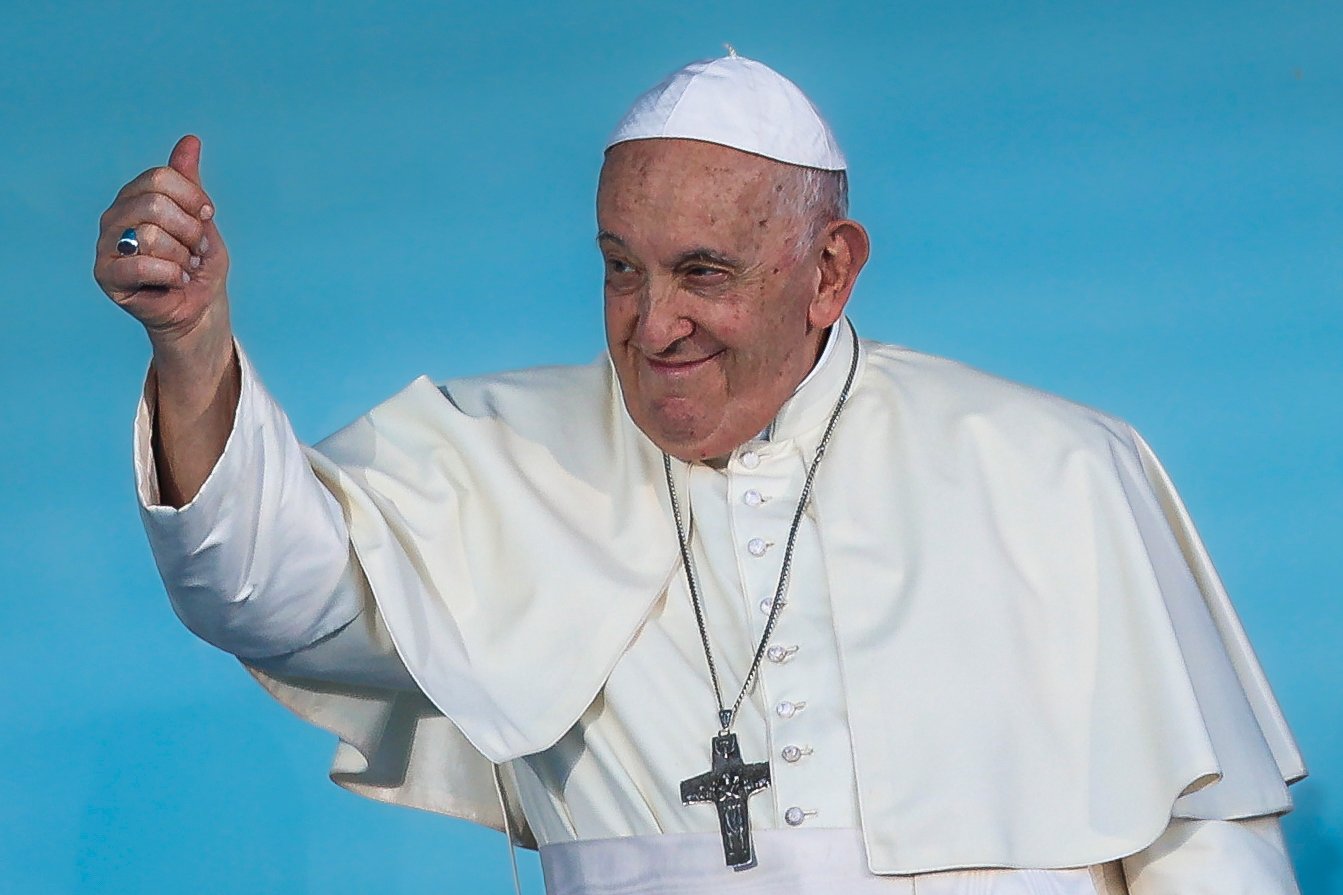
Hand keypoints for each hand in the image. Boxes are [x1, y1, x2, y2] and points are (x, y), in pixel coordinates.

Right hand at [94, 135, 229, 346]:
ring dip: (182, 256)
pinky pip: (141, 265)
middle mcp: (116, 216)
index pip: (161, 178)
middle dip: (189, 230)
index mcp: (136, 196)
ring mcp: (106, 245)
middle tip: (194, 249)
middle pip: (155, 204)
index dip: (192, 197)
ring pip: (150, 235)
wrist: (199, 308)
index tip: (206, 215)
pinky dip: (171, 274)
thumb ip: (189, 180)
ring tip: (184, 267)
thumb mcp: (200, 218)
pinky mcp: (106, 275)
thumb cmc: (199, 264)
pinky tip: (175, 281)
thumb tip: (191, 140)